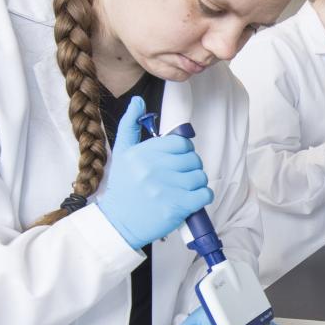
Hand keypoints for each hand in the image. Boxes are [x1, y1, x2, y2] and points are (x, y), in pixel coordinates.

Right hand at [97, 97, 212, 249]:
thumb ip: (130, 125)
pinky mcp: (178, 206)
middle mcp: (154, 168)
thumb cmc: (123, 189)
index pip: (181, 143)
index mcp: (143, 153)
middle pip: (193, 158)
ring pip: (200, 176)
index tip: (177, 160)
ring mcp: (167, 188)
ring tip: (182, 189)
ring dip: (196, 183)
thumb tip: (138, 101)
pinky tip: (190, 200)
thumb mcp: (121, 153)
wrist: (118, 222)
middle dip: (190, 167)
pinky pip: (205, 194)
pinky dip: (202, 197)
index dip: (183, 151)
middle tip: (179, 177)